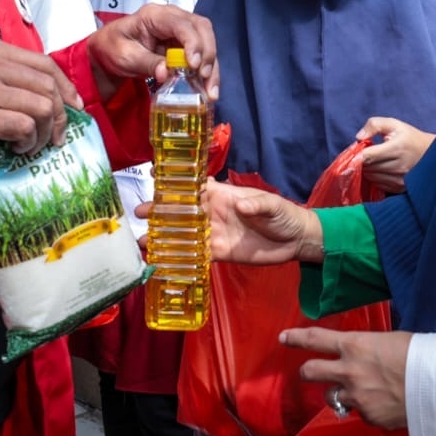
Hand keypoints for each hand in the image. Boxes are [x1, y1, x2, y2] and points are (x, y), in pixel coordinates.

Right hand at [0, 38, 82, 199]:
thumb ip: (3, 76)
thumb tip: (49, 94)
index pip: (44, 62)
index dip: (65, 86)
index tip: (73, 106)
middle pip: (48, 84)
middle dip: (61, 113)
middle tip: (56, 134)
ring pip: (43, 107)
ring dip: (44, 132)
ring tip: (31, 144)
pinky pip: (25, 128)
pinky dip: (28, 142)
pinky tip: (16, 148)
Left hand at [88, 3, 217, 99]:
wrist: (107, 53)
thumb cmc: (112, 48)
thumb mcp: (124, 56)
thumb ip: (145, 62)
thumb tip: (166, 73)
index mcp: (155, 15)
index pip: (182, 23)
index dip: (192, 42)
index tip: (194, 65)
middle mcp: (173, 18)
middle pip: (202, 29)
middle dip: (207, 53)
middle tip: (204, 76)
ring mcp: (181, 31)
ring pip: (207, 42)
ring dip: (212, 67)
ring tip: (211, 91)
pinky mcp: (184, 46)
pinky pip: (202, 56)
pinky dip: (208, 72)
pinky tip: (209, 90)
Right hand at [145, 179, 321, 264]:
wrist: (295, 240)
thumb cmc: (283, 214)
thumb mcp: (272, 205)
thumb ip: (257, 205)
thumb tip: (239, 205)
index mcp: (223, 195)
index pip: (194, 186)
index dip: (175, 180)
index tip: (154, 174)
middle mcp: (213, 213)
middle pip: (182, 211)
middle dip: (160, 210)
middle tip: (140, 213)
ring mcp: (215, 234)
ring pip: (184, 234)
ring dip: (164, 237)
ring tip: (144, 241)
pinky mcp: (220, 254)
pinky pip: (197, 256)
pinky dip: (181, 258)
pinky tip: (163, 261)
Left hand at [283, 327, 414, 429]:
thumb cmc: (421, 354)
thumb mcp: (391, 341)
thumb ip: (370, 348)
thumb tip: (365, 353)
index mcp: (355, 345)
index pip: (315, 339)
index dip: (296, 338)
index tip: (283, 338)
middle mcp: (348, 371)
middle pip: (310, 372)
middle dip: (306, 371)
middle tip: (309, 371)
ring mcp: (356, 397)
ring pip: (331, 396)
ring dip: (339, 393)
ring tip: (360, 390)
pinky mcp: (368, 418)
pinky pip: (360, 412)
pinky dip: (367, 408)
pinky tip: (386, 404)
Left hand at [356, 117, 434, 193]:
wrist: (431, 154)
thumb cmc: (410, 138)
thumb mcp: (394, 125)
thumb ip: (374, 125)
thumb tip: (358, 138)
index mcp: (397, 148)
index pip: (368, 156)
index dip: (358, 153)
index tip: (359, 149)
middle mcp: (399, 166)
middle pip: (367, 167)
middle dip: (363, 160)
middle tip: (369, 153)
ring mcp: (399, 179)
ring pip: (370, 177)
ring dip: (368, 169)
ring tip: (376, 160)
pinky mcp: (399, 188)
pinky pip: (377, 184)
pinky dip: (374, 177)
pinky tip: (381, 169)